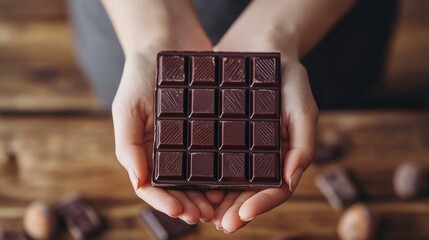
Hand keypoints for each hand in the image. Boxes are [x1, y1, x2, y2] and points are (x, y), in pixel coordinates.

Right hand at [111, 36, 225, 222]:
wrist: (168, 42)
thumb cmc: (141, 74)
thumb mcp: (127, 107)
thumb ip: (128, 145)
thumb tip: (139, 183)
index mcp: (144, 150)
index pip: (151, 186)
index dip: (165, 202)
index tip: (181, 211)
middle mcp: (166, 151)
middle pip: (176, 188)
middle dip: (189, 204)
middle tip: (205, 214)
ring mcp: (187, 142)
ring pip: (197, 178)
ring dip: (206, 194)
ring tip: (219, 206)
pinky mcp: (208, 130)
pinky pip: (214, 156)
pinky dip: (220, 172)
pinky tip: (231, 180)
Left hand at [211, 25, 318, 232]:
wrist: (258, 44)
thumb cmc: (285, 75)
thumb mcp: (302, 107)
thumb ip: (303, 145)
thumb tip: (290, 181)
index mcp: (282, 154)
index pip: (276, 188)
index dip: (261, 205)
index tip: (243, 215)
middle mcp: (260, 155)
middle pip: (249, 192)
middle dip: (236, 210)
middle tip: (221, 223)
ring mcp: (238, 147)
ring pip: (228, 182)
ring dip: (218, 201)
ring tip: (203, 214)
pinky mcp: (216, 134)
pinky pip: (209, 159)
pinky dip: (202, 176)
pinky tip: (191, 186)